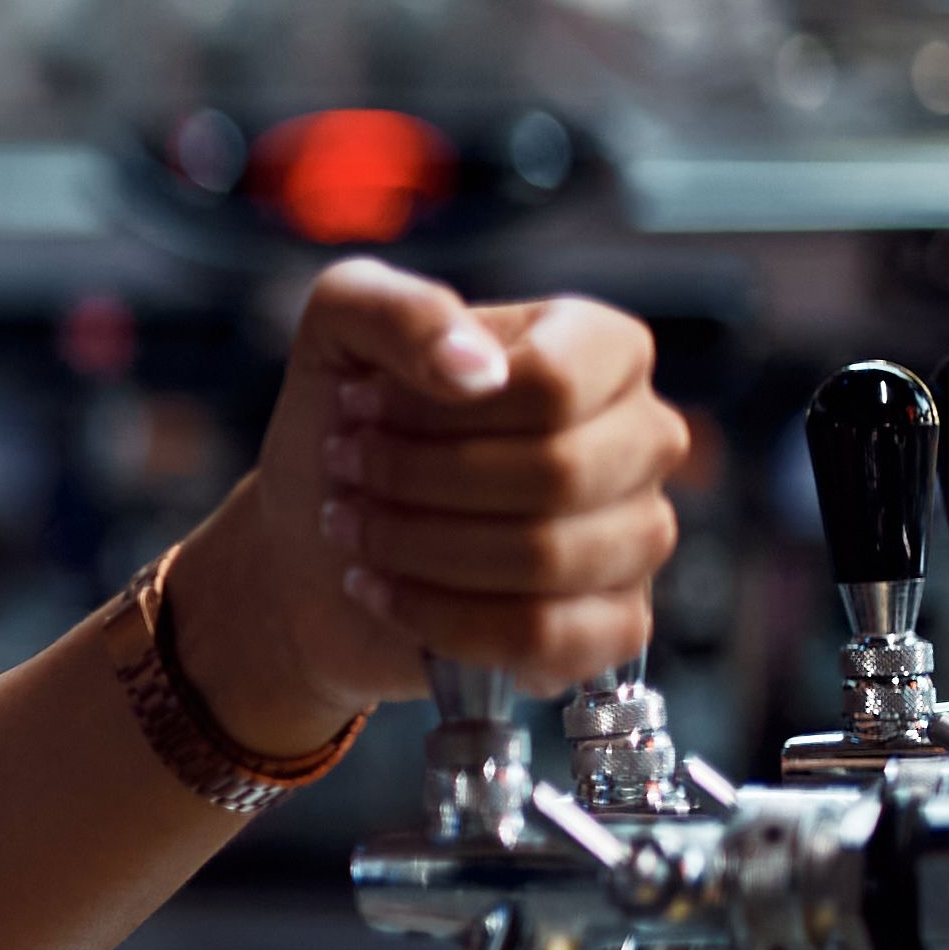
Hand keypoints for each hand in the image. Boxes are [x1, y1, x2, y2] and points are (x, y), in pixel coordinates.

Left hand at [163, 258, 686, 745]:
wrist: (306, 542)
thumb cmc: (341, 426)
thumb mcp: (339, 334)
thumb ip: (400, 312)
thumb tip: (478, 369)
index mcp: (601, 351)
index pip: (555, 384)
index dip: (438, 410)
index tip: (355, 409)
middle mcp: (643, 437)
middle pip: (557, 474)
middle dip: (418, 481)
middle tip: (346, 471)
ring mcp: (639, 535)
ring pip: (547, 559)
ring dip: (418, 548)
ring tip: (355, 527)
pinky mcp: (613, 625)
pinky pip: (546, 637)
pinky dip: (442, 621)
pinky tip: (386, 593)